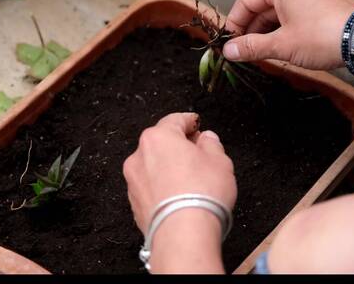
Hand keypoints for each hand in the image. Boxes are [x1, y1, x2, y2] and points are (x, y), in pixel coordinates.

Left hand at [123, 112, 236, 234]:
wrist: (182, 232)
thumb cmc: (199, 195)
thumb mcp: (219, 161)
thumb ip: (212, 144)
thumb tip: (207, 139)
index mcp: (158, 137)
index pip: (174, 120)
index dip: (189, 121)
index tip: (196, 123)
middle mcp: (139, 156)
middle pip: (161, 143)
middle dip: (179, 146)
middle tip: (198, 153)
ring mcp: (134, 180)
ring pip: (153, 166)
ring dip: (168, 168)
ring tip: (191, 180)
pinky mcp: (134, 202)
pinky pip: (150, 187)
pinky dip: (162, 187)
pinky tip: (178, 196)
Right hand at [223, 0, 353, 69]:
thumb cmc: (327, 35)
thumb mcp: (281, 45)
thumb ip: (251, 47)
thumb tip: (230, 51)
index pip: (246, 1)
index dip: (234, 23)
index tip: (228, 42)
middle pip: (260, 8)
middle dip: (248, 31)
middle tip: (241, 51)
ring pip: (275, 14)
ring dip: (263, 34)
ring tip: (257, 54)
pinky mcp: (318, 10)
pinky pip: (290, 18)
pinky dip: (279, 33)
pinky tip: (275, 50)